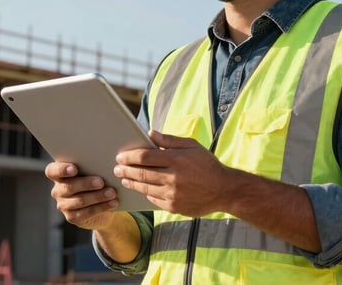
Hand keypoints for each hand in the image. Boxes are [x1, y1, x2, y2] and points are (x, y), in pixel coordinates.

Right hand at [44, 161, 119, 230]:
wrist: (103, 204)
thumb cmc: (97, 181)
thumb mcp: (94, 171)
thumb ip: (92, 166)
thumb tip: (103, 161)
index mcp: (59, 174)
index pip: (52, 171)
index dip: (61, 170)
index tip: (74, 169)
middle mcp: (58, 190)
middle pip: (68, 186)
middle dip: (86, 184)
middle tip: (101, 182)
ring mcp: (63, 205)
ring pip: (79, 201)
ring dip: (97, 196)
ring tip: (112, 193)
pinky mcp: (72, 217)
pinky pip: (86, 213)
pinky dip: (101, 207)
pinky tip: (113, 203)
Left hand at [114, 130, 229, 216]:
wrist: (224, 190)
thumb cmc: (207, 165)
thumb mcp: (192, 146)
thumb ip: (170, 140)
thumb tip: (150, 133)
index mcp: (176, 159)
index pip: (145, 156)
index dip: (130, 157)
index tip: (120, 157)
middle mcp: (173, 177)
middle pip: (142, 173)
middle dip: (126, 170)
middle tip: (116, 169)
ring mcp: (173, 194)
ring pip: (145, 188)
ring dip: (132, 183)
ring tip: (124, 179)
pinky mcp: (174, 207)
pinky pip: (154, 200)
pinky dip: (146, 193)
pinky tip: (141, 189)